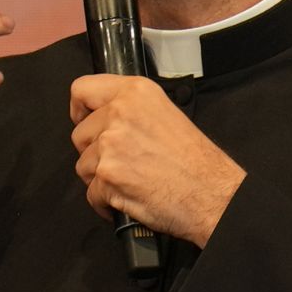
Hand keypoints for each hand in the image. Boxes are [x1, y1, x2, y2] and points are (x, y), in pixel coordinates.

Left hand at [69, 75, 245, 248]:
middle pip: (80, 134)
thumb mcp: (166, 114)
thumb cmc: (196, 161)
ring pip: (83, 165)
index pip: (82, 89)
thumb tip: (106, 117)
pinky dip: (106, 202)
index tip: (84, 120)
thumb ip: (132, 110)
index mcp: (135, 93)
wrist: (212, 194)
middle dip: (94, 152)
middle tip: (122, 161)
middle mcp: (119, 114)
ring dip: (100, 178)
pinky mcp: (107, 176)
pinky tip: (129, 198)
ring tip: (130, 181)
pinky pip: (91, 194)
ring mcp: (110, 145)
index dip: (79, 109)